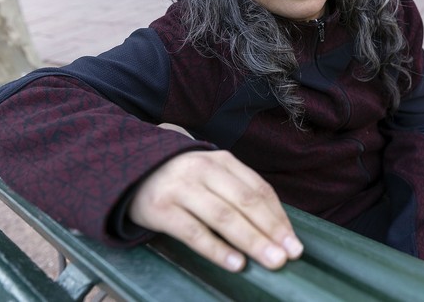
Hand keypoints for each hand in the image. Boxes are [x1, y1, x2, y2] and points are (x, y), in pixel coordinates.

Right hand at [128, 150, 302, 271]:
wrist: (129, 169)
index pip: (258, 190)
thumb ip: (237, 191)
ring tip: (272, 261)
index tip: (294, 242)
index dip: (279, 217)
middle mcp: (203, 170)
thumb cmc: (181, 179)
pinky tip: (235, 263)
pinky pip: (193, 232)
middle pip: (246, 202)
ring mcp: (181, 188)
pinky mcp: (161, 209)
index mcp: (222, 160)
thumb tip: (275, 227)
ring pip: (224, 217)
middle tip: (290, 255)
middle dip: (271, 231)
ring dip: (252, 240)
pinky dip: (216, 249)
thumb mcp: (210, 174)